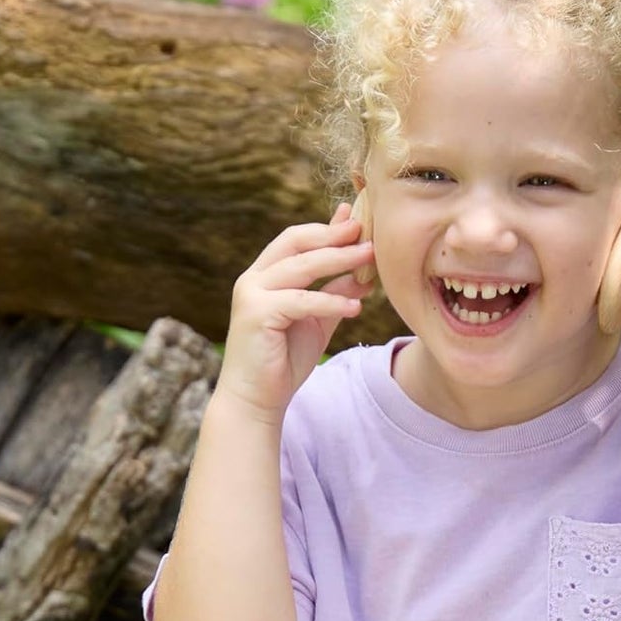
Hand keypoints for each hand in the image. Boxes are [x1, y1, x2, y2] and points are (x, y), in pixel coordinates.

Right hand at [216, 203, 374, 415]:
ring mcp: (251, 294)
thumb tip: (364, 272)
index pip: (296, 239)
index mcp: (264, 276)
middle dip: (334, 236)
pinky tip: (356, 306)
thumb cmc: (283, 362)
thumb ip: (334, 293)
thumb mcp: (317, 321)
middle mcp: (253, 279)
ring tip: (369, 259)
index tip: (357, 220)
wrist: (256, 400)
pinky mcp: (256, 314)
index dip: (327, 228)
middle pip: (297, 243)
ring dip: (339, 261)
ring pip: (301, 267)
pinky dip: (330, 301)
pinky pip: (301, 301)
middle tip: (367, 232)